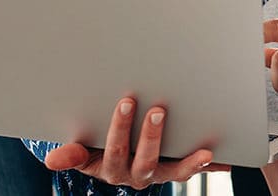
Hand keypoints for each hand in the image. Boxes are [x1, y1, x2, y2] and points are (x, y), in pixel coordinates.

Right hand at [44, 97, 229, 188]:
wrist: (116, 160)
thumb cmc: (99, 146)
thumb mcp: (84, 150)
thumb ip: (73, 153)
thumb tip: (51, 159)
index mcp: (112, 168)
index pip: (114, 150)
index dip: (120, 129)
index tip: (127, 102)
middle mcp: (137, 175)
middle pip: (145, 160)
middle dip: (152, 136)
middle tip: (159, 110)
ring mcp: (160, 174)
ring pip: (175, 172)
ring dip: (191, 163)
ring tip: (206, 152)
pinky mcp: (177, 169)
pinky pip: (195, 171)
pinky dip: (212, 167)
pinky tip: (227, 160)